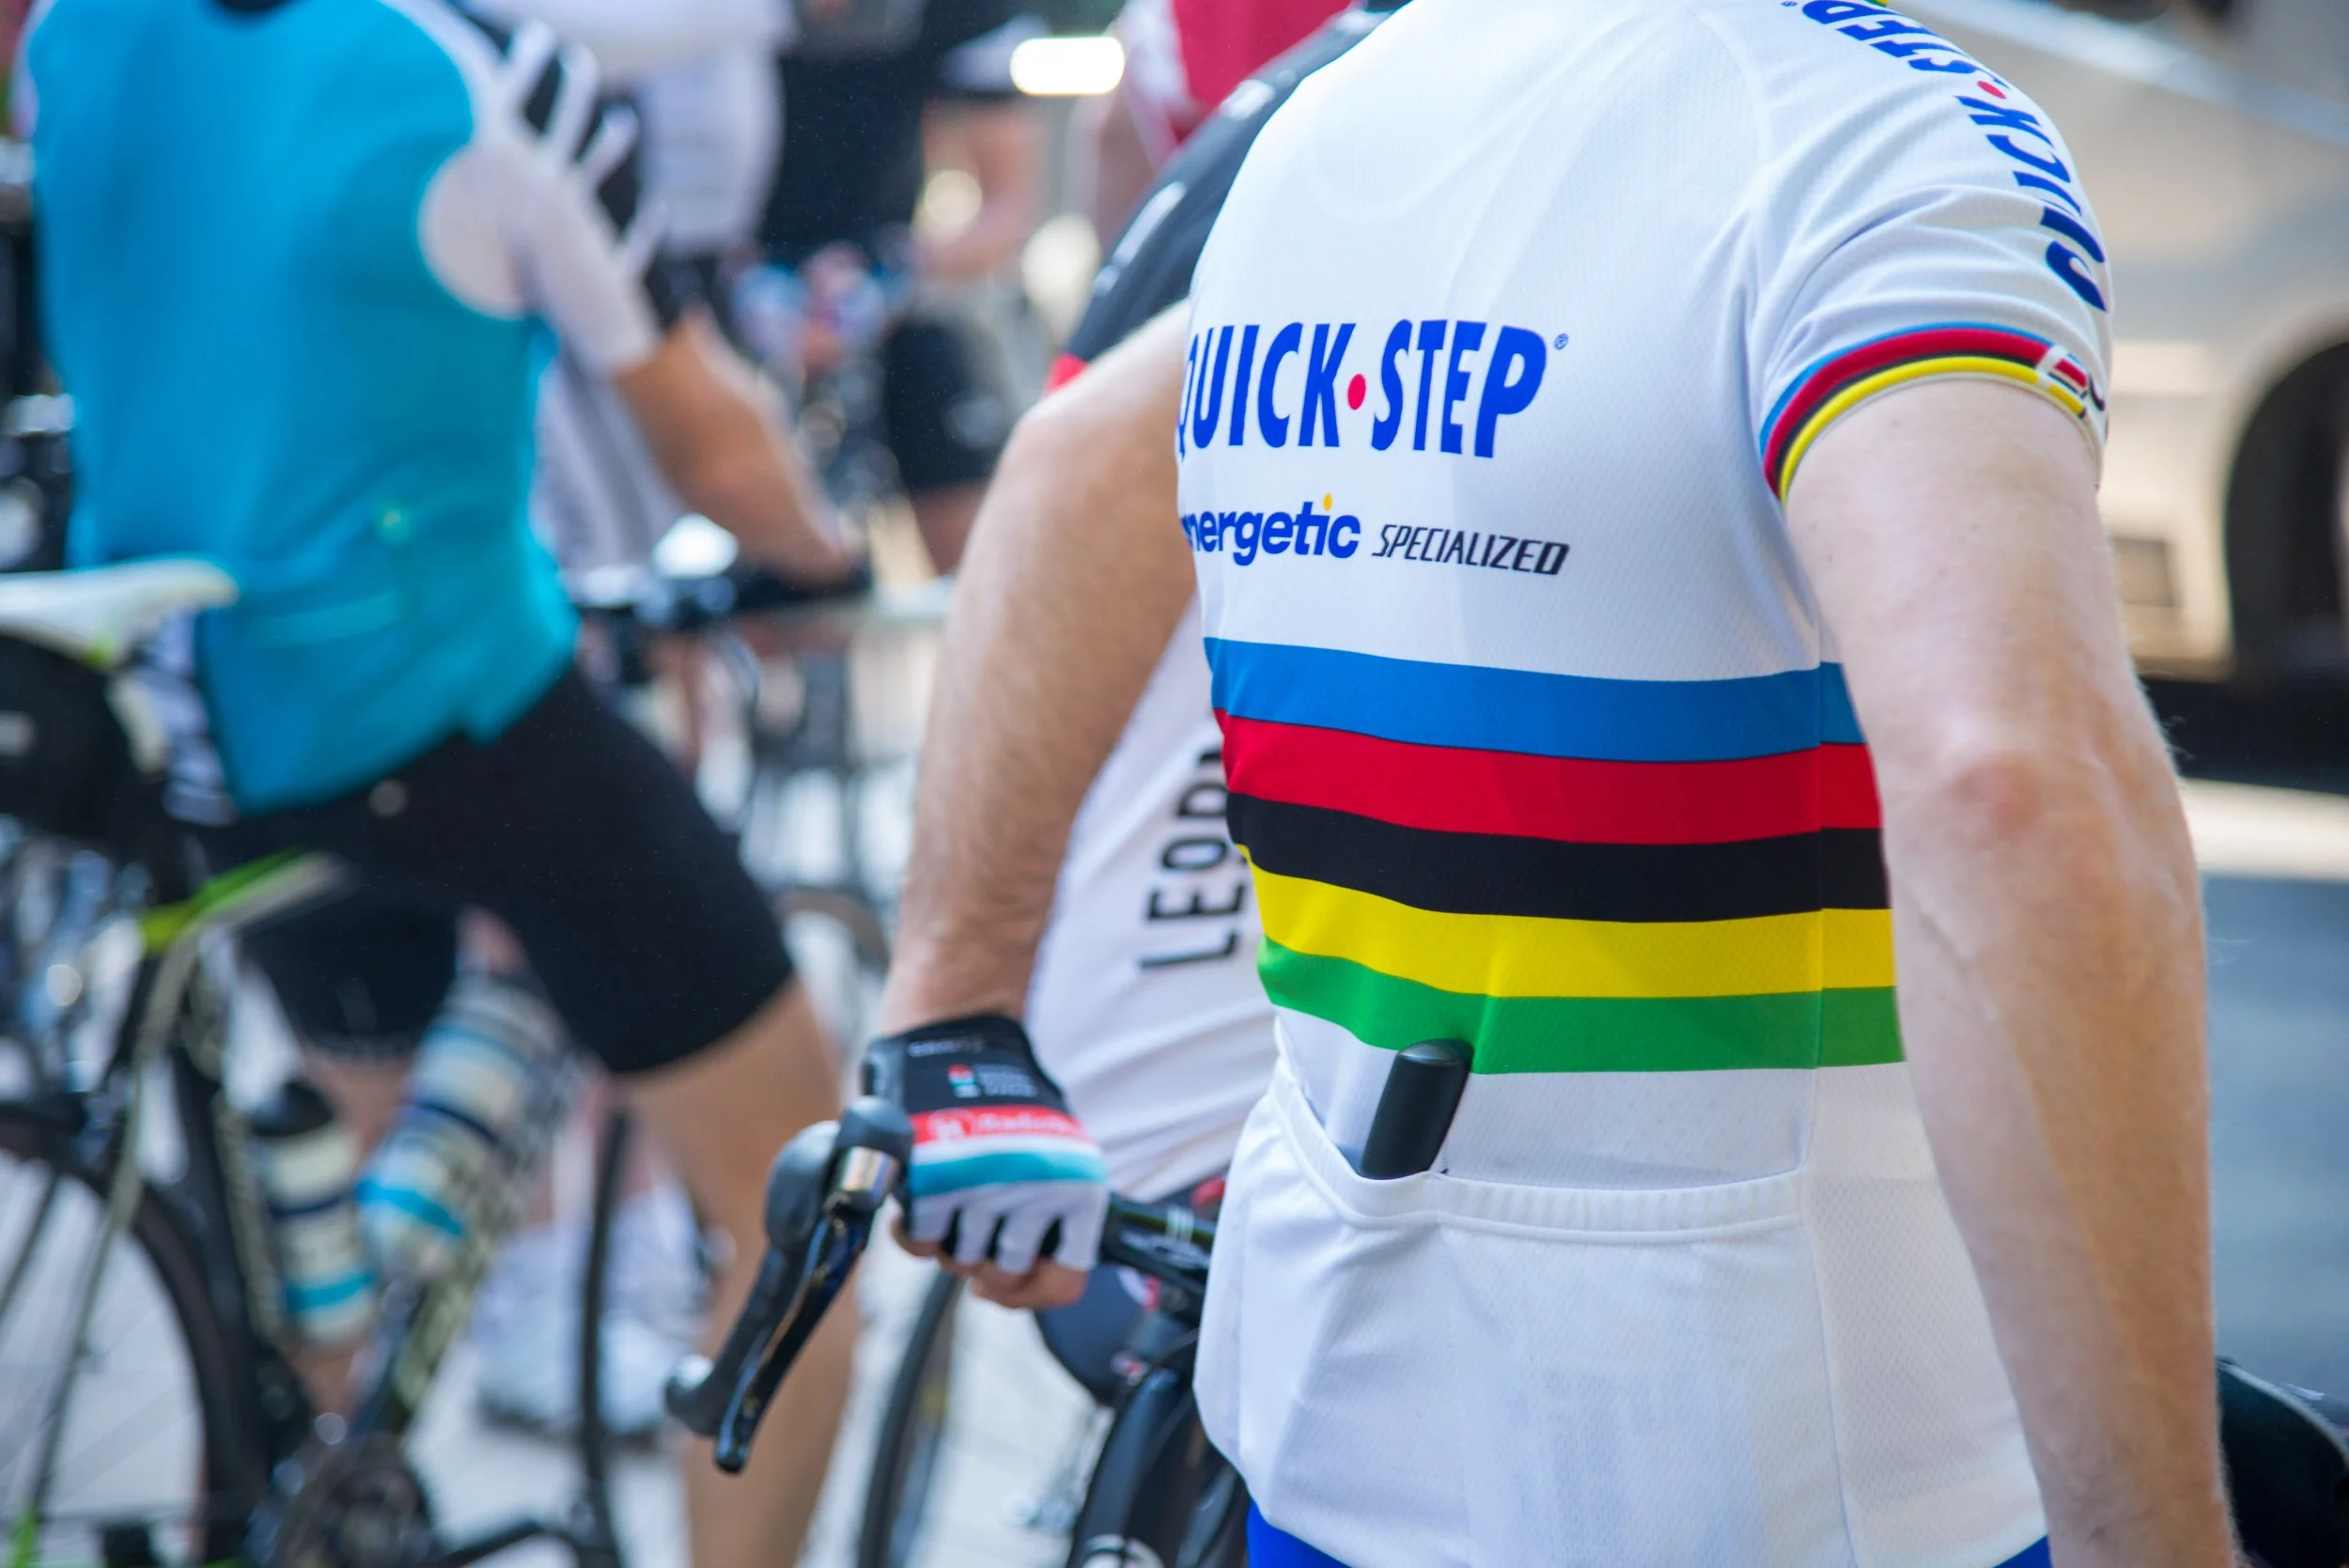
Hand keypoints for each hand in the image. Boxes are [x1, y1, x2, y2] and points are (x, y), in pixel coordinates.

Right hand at [864, 1014, 1107, 1310]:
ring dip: (947, 1239)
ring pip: (958, 1262)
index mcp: (1080, 1189)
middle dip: (981, 1260)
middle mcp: (1038, 1193)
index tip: (1001, 1282)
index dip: (1029, 1293)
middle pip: (1001, 1274)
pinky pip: (920, 1243)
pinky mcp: (933, 1183)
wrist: (956, 1041)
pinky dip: (915, 1228)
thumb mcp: (1056, 1156)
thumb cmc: (1005, 1103)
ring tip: (949, 1197)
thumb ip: (1051, 1220)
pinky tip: (920, 1198)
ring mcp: (984, 1190)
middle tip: (972, 1225)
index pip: (1065, 1283)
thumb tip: (1021, 1285)